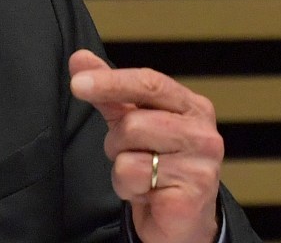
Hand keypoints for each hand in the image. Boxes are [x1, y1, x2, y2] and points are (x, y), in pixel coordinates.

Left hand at [70, 50, 223, 242]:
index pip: (149, 82)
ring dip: (121, 168)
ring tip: (143, 175)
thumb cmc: (157, 165)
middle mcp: (203, 133)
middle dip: (116, 141)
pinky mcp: (191, 195)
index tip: (78, 84)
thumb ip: (109, 91)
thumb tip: (80, 58)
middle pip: (132, 121)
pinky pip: (134, 179)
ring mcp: (202, 166)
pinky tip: (149, 194)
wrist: (181, 221)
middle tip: (131, 155)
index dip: (110, 81)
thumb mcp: (132, 123)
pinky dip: (130, 189)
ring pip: (128, 153)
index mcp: (191, 107)